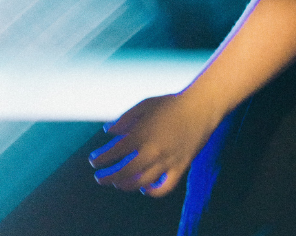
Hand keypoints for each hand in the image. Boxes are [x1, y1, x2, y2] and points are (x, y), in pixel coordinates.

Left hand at [88, 91, 220, 196]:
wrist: (201, 106)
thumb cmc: (171, 103)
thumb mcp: (145, 104)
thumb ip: (125, 118)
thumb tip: (108, 132)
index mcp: (142, 133)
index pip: (114, 152)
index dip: (101, 159)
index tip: (94, 161)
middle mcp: (153, 149)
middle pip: (124, 172)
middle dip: (108, 177)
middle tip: (100, 178)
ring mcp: (167, 160)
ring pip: (141, 182)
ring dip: (125, 185)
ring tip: (118, 184)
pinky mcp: (180, 166)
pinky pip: (165, 187)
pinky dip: (152, 192)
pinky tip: (144, 189)